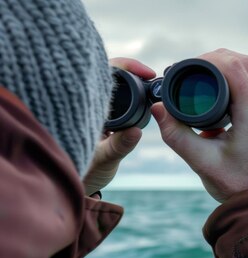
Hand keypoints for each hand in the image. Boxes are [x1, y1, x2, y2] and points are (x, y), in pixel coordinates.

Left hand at [82, 58, 155, 195]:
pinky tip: (143, 103)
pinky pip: (118, 101)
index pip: (106, 72)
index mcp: (84, 106)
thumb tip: (137, 131)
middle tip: (152, 77)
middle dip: (134, 72)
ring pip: (116, 87)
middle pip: (112, 75)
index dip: (128, 66)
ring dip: (134, 85)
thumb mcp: (104, 159)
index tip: (147, 73)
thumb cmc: (85, 172)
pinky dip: (132, 98)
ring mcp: (94, 110)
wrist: (78, 183)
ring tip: (150, 86)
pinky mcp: (102, 118)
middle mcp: (87, 104)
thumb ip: (120, 145)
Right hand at [151, 49, 247, 201]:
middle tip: (195, 71)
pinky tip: (229, 86)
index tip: (189, 68)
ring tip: (209, 75)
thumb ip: (177, 135)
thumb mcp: (202, 162)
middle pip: (247, 62)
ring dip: (235, 64)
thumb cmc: (239, 186)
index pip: (234, 67)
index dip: (209, 60)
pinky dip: (246, 76)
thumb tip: (157, 109)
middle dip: (219, 59)